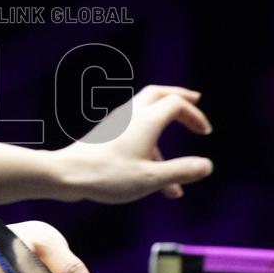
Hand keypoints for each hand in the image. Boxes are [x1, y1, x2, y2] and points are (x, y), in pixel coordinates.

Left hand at [53, 85, 212, 202]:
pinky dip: (150, 145)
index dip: (194, 115)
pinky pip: (134, 132)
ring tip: (179, 167)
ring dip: (165, 131)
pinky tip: (152, 174)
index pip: (176, 104)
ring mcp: (117, 123)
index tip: (204, 132)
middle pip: (159, 93)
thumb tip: (207, 166)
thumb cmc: (107, 176)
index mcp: (146, 120)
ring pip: (146, 114)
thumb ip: (180, 172)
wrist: (66, 174)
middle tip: (195, 100)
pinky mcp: (107, 134)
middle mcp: (131, 115)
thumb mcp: (150, 179)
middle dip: (179, 97)